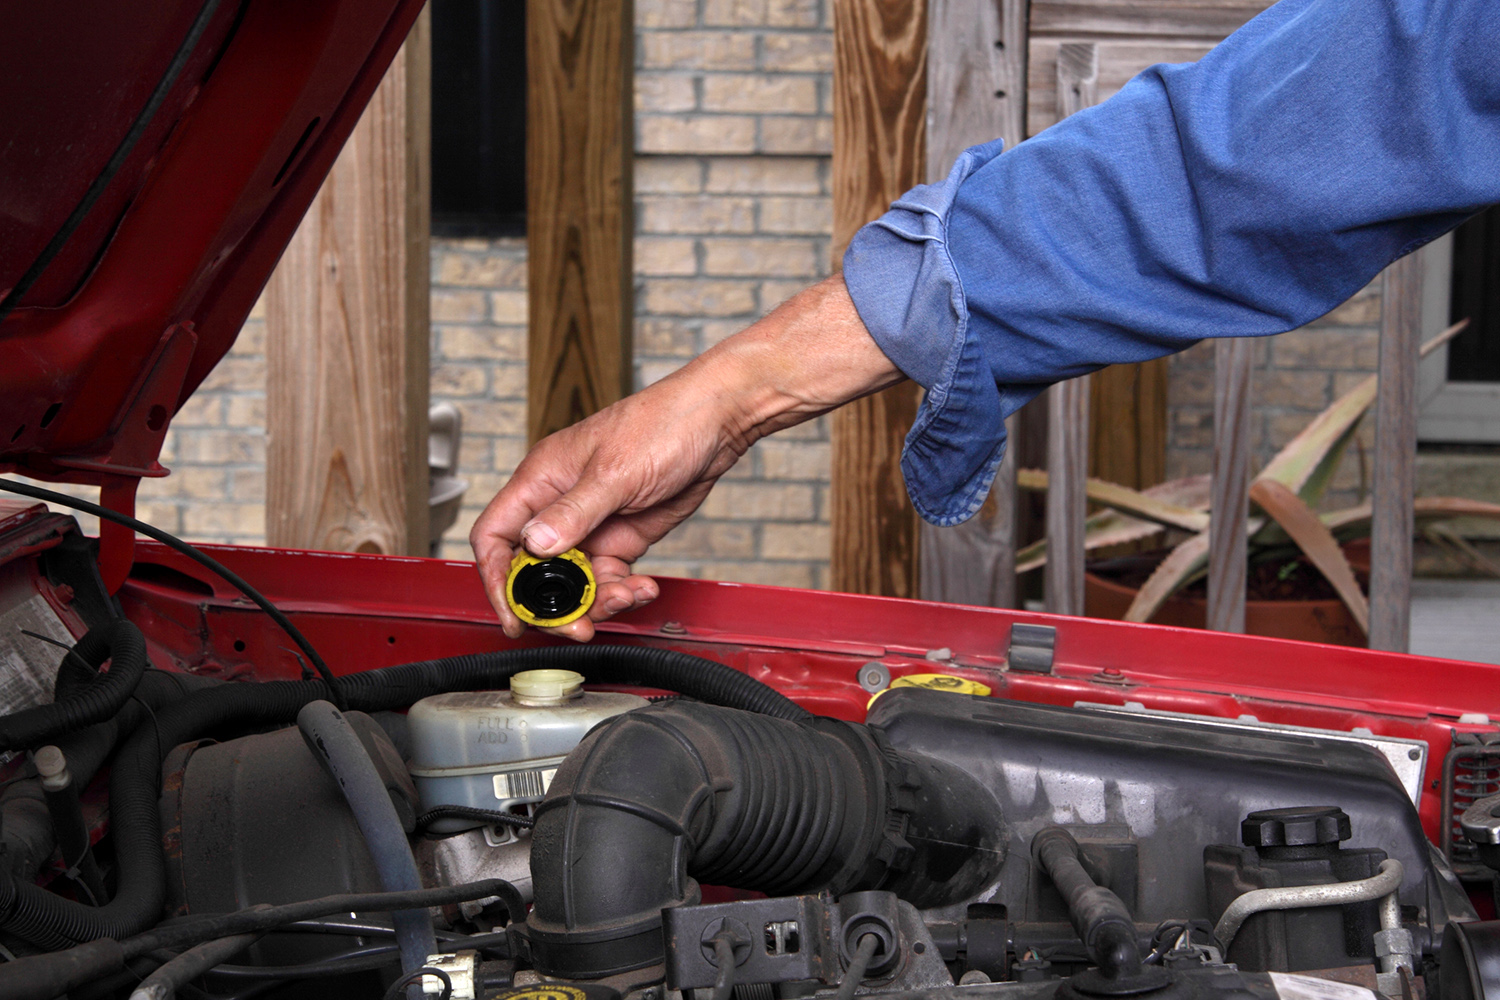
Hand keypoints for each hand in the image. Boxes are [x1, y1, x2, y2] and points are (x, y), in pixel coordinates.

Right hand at [469, 275, 904, 639]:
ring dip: (596, 600)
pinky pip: (609, 577)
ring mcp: (592, 522)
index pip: (496, 535)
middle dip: (553, 602)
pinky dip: (622, 590)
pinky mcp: (622, 536)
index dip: (497, 578)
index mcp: (542, 479)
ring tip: (625, 596)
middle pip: (534, 570)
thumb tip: (534, 545)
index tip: (513, 613)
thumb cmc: (663, 423)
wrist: (717, 422)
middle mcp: (560, 504)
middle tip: (577, 623)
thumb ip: (573, 512)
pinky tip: (641, 587)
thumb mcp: (615, 472)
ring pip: (575, 581)